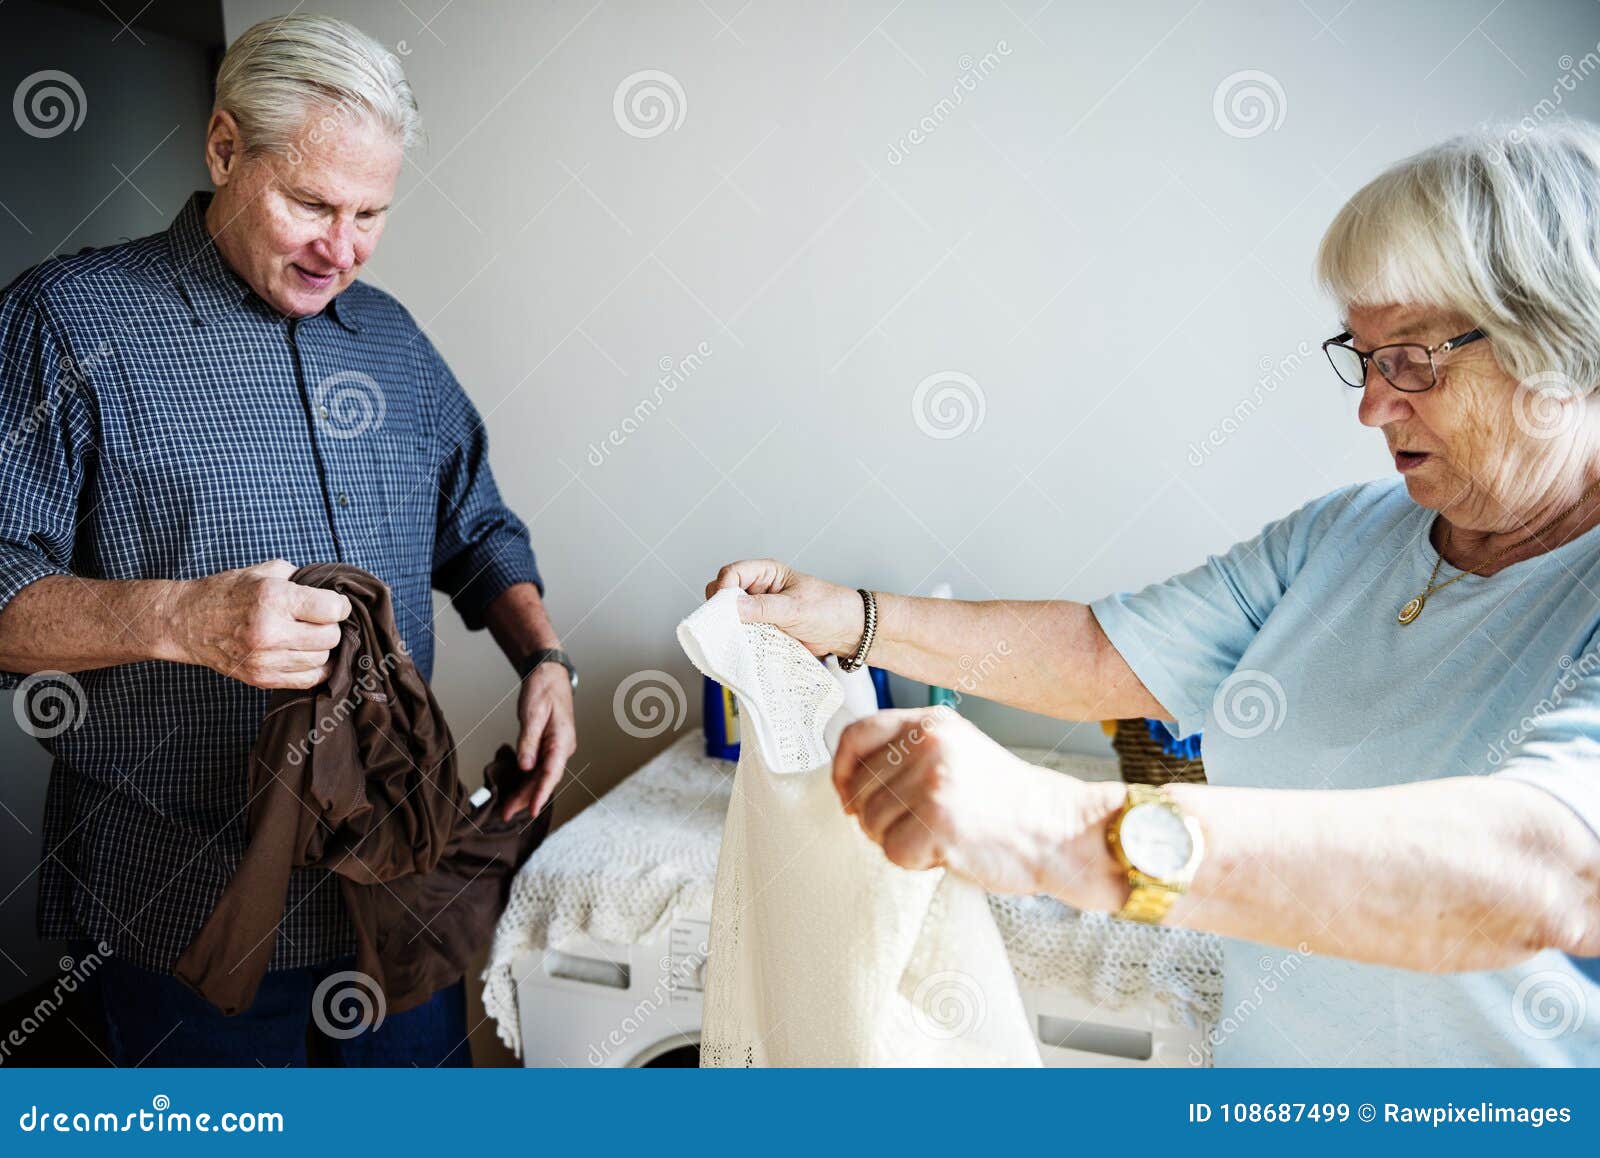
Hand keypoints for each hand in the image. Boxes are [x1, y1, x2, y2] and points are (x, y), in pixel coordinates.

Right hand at [163, 560, 350, 689]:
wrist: (186, 622)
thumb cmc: (229, 592)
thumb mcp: (265, 572)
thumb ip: (303, 579)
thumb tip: (335, 591)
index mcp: (273, 598)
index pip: (332, 610)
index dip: (340, 606)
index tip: (334, 604)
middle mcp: (270, 631)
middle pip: (330, 637)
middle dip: (330, 626)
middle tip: (317, 620)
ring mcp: (265, 659)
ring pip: (322, 659)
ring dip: (320, 647)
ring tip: (306, 635)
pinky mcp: (261, 679)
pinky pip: (308, 680)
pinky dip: (313, 667)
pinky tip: (304, 653)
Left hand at [503, 662, 575, 819]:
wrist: (549, 674)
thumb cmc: (543, 689)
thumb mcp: (532, 713)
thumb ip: (528, 741)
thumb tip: (525, 767)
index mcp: (562, 740)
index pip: (551, 773)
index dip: (541, 794)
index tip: (533, 811)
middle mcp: (562, 747)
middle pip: (545, 778)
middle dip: (527, 798)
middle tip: (507, 813)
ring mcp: (556, 748)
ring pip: (541, 775)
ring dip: (526, 792)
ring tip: (508, 807)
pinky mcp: (548, 746)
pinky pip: (538, 767)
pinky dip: (527, 780)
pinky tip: (515, 790)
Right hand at [706, 558, 864, 657]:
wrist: (846, 632)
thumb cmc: (829, 609)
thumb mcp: (796, 608)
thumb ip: (764, 607)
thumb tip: (733, 606)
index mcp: (766, 573)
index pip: (732, 573)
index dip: (723, 589)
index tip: (724, 609)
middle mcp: (758, 589)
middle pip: (724, 594)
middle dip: (722, 610)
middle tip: (729, 626)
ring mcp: (758, 610)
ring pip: (730, 616)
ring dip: (731, 627)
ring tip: (738, 639)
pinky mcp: (762, 629)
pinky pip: (741, 633)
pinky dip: (739, 640)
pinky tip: (744, 647)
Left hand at [832, 707, 1127, 907]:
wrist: (1056, 829)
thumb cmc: (1008, 800)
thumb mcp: (958, 751)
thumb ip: (908, 753)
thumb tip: (849, 781)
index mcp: (930, 724)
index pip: (856, 735)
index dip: (841, 769)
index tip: (846, 793)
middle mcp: (927, 746)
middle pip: (858, 788)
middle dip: (877, 816)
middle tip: (916, 824)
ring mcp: (931, 783)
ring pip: (871, 824)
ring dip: (900, 840)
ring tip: (941, 833)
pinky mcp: (937, 823)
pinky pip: (894, 853)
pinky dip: (916, 862)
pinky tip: (948, 850)